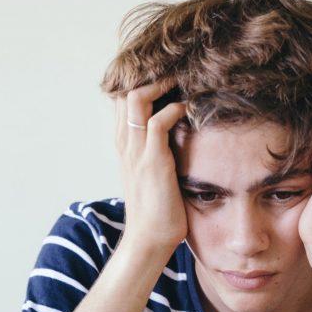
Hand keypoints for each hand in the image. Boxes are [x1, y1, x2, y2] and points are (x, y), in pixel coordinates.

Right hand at [114, 81, 188, 259]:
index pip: (121, 98)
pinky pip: (158, 122)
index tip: (166, 74)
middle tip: (176, 71)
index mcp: (124, 145)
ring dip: (162, 84)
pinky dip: (175, 109)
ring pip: (137, 98)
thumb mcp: (153, 173)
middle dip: (150, 74)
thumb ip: (158, 151)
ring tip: (182, 81)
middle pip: (124, 90)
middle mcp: (125, 143)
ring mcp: (136, 151)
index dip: (140, 80)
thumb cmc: (157, 210)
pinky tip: (190, 109)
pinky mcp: (153, 161)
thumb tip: (179, 135)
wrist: (149, 240)